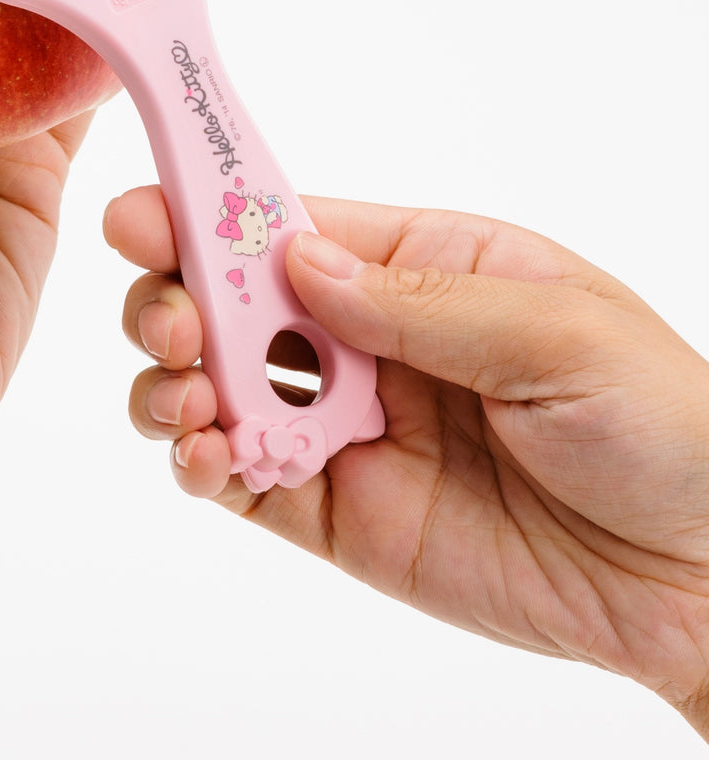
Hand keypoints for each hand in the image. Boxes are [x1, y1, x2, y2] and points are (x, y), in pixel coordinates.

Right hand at [106, 187, 708, 734]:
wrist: (705, 582)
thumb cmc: (664, 424)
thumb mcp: (562, 334)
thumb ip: (423, 304)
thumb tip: (301, 265)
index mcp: (416, 266)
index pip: (287, 222)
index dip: (207, 211)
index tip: (141, 215)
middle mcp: (363, 337)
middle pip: (229, 298)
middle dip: (178, 299)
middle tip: (179, 326)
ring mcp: (343, 423)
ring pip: (216, 383)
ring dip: (172, 380)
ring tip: (186, 400)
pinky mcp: (333, 509)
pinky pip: (240, 478)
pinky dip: (200, 463)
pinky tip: (205, 458)